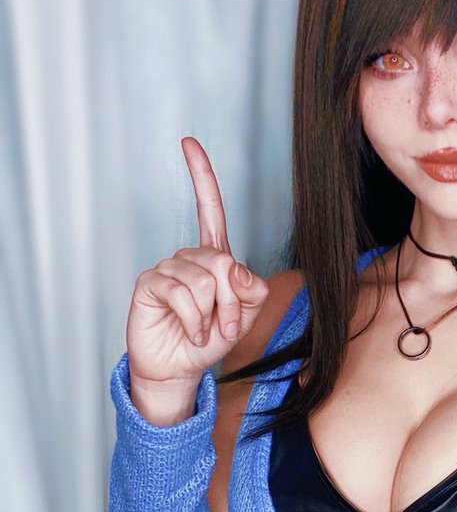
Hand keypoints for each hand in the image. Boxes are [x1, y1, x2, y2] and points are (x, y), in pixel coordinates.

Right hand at [126, 136, 269, 392]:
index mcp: (215, 257)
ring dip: (212, 315)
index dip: (201, 177)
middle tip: (225, 325)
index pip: (209, 210)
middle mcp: (189, 257)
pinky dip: (194, 319)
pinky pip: (181, 293)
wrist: (181, 368)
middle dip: (231, 301)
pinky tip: (190, 330)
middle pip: (223, 262)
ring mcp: (167, 268)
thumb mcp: (245, 316)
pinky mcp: (149, 284)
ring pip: (204, 281)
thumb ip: (252, 291)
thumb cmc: (210, 339)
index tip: (189, 143)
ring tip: (203, 330)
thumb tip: (239, 270)